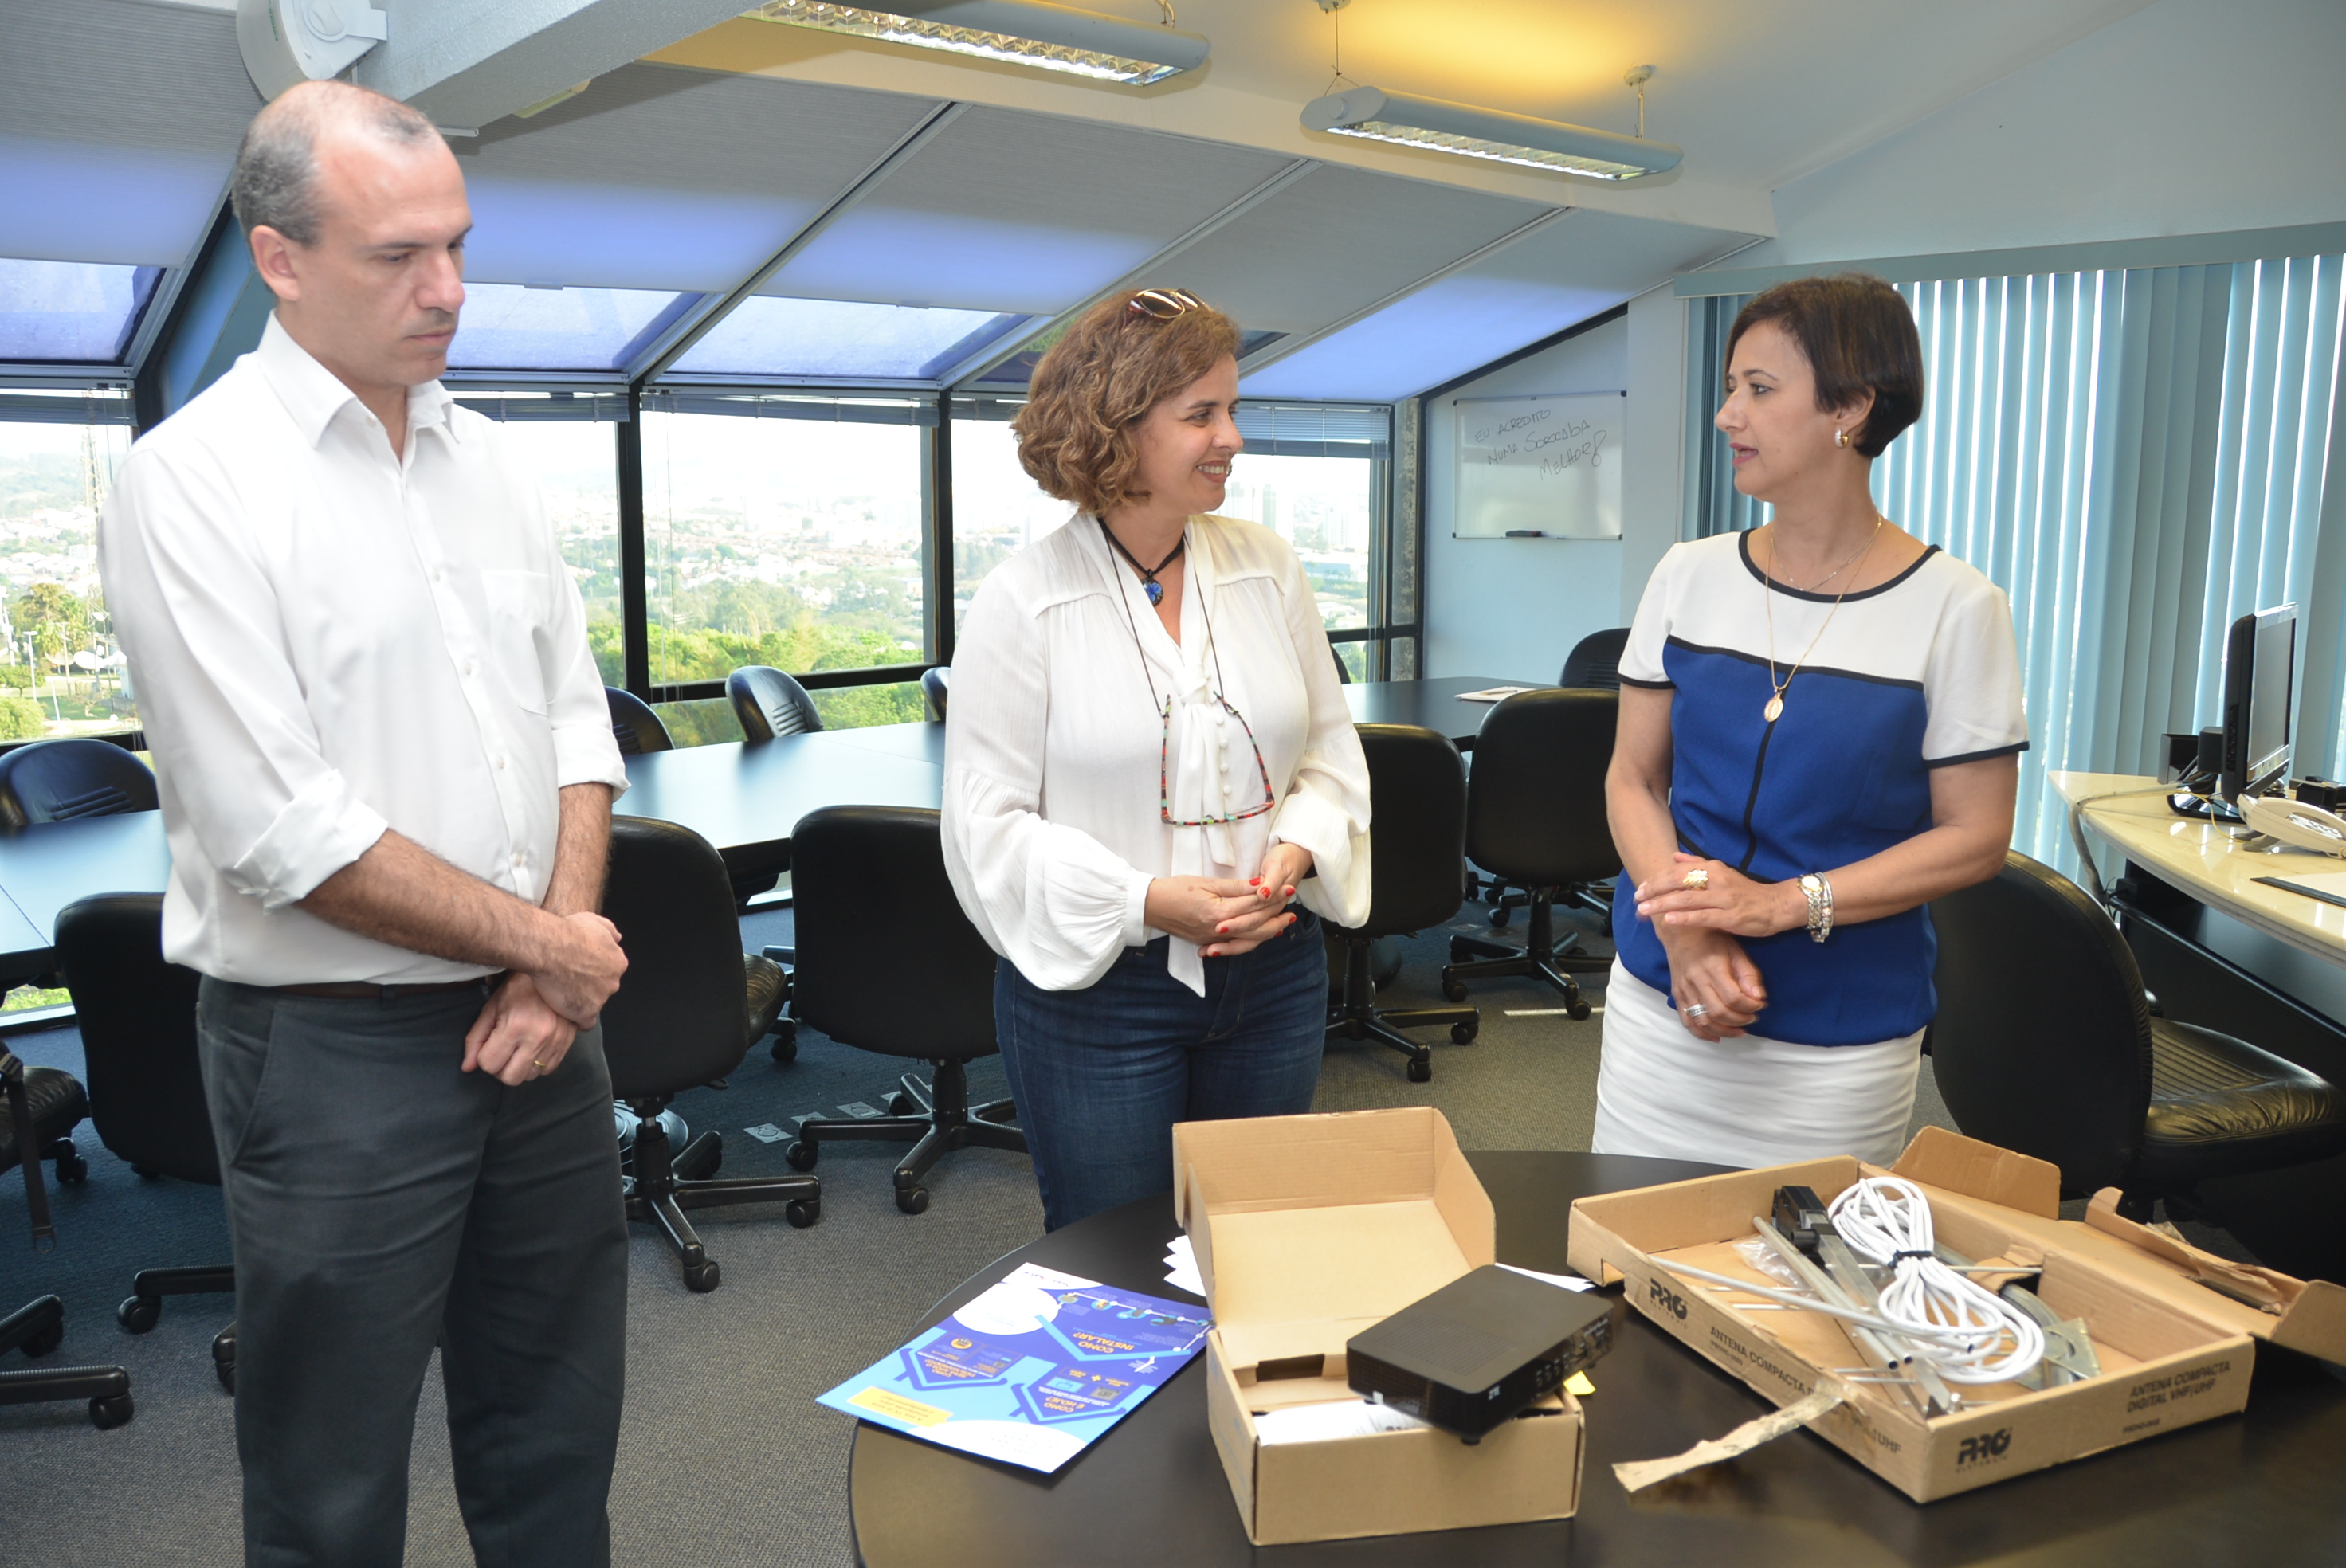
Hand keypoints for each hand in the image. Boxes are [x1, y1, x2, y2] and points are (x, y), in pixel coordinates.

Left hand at [463, 973, 578, 1085]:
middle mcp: (537, 1038)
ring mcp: (555, 1043)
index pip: (489, 1064)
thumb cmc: (518, 989)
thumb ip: (476, 1039)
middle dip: (501, 1068)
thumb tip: (467, 1068)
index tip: (490, 1043)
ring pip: (529, 1077)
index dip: (485, 1057)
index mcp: (514, 1026)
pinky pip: (548, 1070)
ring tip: (520, 1047)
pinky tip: (535, 1047)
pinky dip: (538, 1064)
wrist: (555, 973)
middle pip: (510, 1078)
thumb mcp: (491, 1008)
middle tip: (503, 1050)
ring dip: (520, 1067)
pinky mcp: (566, 1044)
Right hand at [530, 910, 626, 1026]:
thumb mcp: (594, 921)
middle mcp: (614, 981)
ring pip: (593, 1004)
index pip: (609, 973)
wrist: (549, 947)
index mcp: (618, 962)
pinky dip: (576, 1019)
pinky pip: (585, 1022)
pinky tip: (565, 1012)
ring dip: (581, 1001)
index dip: (593, 972)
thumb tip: (617, 937)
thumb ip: (609, 930)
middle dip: (588, 987)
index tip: (579, 970)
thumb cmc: (568, 932)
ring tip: (561, 993)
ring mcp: (601, 998)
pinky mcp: (586, 1013)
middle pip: (603, 989)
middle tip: (568, 981)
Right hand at [1146, 875, 1298, 959]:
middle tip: (1292, 903)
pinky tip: (1261, 934)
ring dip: (1269, 931)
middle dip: (1277, 914)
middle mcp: (1220, 930)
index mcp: (1220, 912)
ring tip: (1284, 923)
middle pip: (1257, 925)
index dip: (1274, 896)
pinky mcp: (1208, 942)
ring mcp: (1214, 939)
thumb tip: (1260, 885)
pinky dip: (1252, 940)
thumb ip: (1235, 887)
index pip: (1255, 905)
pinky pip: (1237, 944)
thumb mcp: (1206, 883)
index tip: (1289, 887)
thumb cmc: (1176, 890)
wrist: (1151, 906)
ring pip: (1250, 939)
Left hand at [1635, 853, 1805, 939]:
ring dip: (1662, 904)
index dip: (1657, 879)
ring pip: (1687, 899)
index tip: (1641, 888)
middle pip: (1678, 882)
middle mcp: (1717, 880)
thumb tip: (1675, 856)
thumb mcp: (1723, 873)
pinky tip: (1668, 920)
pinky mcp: (1730, 917)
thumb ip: (1698, 864)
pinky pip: (1703, 916)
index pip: (1678, 871)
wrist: (1777, 906)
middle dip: (1654, 890)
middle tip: (1637, 899)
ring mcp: (1723, 899)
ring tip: (1644, 910)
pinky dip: (1684, 918)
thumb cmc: (1747, 892)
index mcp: (1713, 868)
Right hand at [1659, 927, 1767, 1040]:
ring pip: (1702, 1021)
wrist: (1680, 931)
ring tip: (1739, 1031)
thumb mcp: (1735, 949)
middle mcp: (1696, 980)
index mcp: (1713, 967)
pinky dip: (1702, 1034)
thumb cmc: (1712, 938)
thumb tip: (1758, 997)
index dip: (1750, 1006)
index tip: (1760, 1005)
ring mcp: (1683, 989)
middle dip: (1740, 1020)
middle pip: (1719, 1012)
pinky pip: (1687, 1021)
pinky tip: (1717, 1036)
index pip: (1733, 998)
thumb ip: (1748, 974)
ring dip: (1723, 1031)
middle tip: (1753, 1017)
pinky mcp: (1676, 995)